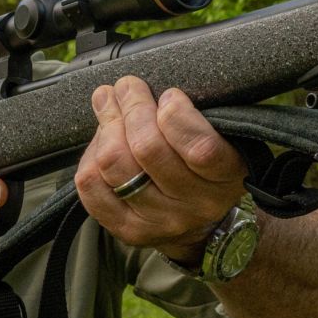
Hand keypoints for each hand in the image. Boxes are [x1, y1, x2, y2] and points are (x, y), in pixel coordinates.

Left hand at [75, 76, 246, 263]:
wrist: (201, 223)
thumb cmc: (207, 167)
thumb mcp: (221, 138)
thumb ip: (191, 114)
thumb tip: (138, 87)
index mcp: (226, 176)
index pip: (199, 148)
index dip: (175, 114)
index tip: (169, 95)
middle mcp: (195, 204)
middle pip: (147, 148)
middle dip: (132, 106)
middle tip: (127, 87)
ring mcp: (159, 220)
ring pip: (113, 162)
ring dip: (107, 123)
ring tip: (108, 103)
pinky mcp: (128, 229)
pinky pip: (91, 185)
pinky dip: (91, 154)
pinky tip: (101, 141)